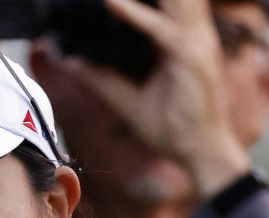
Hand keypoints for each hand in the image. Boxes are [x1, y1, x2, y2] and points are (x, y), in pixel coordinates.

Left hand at [66, 0, 251, 196]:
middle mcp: (191, 33)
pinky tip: (111, 2)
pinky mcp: (189, 56)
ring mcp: (194, 41)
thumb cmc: (172, 127)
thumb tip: (70, 62)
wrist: (198, 150)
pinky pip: (158, 29)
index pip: (164, 1)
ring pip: (171, 0)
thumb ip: (100, 77)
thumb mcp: (126, 98)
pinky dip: (134, 14)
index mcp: (181, 37)